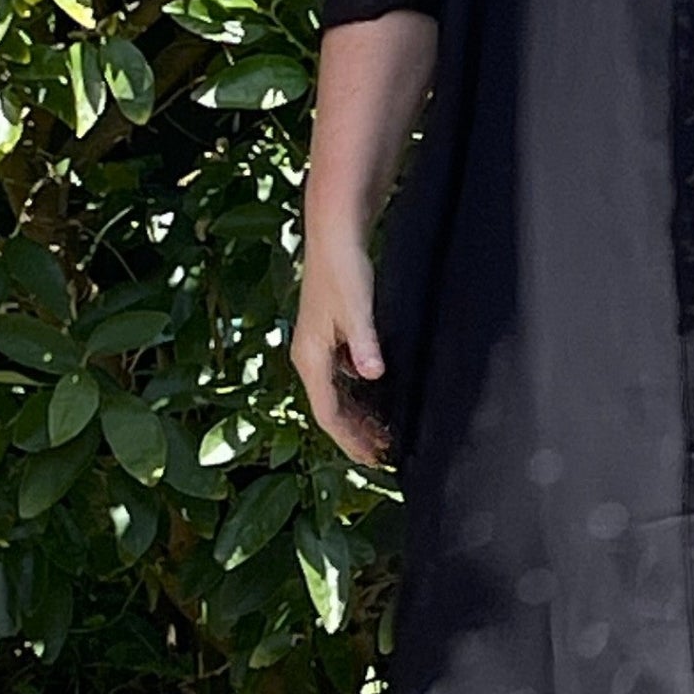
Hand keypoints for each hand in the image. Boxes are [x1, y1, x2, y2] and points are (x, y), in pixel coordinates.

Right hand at [291, 243, 392, 467]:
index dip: (350, 440)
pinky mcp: (329, 335)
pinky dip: (360, 394)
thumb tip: (372, 374)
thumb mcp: (357, 308)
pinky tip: (378, 398)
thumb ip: (365, 343)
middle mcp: (309, 356)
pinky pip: (343, 377)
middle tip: (384, 454)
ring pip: (337, 394)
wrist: (334, 234)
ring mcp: (318, 346)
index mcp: (310, 356)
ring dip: (358, 416)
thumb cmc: (342, 268)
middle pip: (331, 408)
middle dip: (355, 434)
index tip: (373, 459)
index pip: (328, 413)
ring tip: (383, 434)